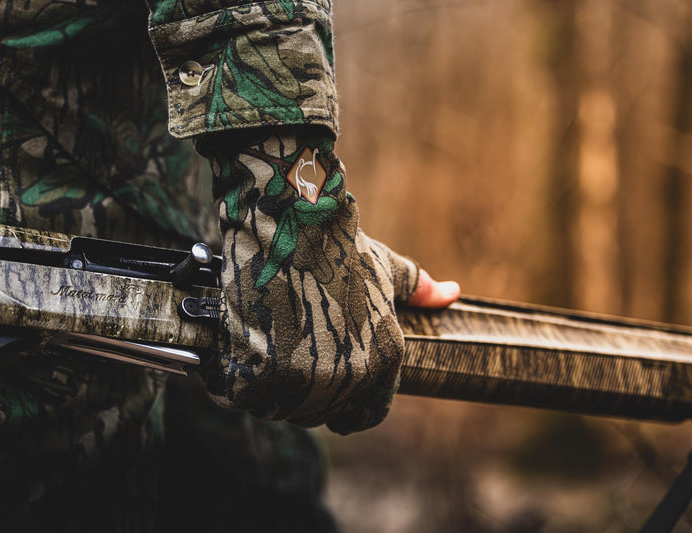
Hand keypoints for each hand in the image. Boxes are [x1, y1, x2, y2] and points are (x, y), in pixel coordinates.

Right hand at [198, 127, 458, 433]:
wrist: (287, 225)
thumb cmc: (338, 245)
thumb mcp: (385, 268)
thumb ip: (419, 289)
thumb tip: (452, 294)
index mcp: (383, 362)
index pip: (367, 413)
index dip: (349, 404)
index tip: (329, 384)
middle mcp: (346, 380)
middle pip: (321, 412)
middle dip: (307, 392)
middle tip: (290, 359)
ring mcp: (299, 382)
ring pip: (283, 408)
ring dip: (272, 391)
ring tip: (265, 353)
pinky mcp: (255, 378)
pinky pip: (245, 396)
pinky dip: (239, 380)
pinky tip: (240, 353)